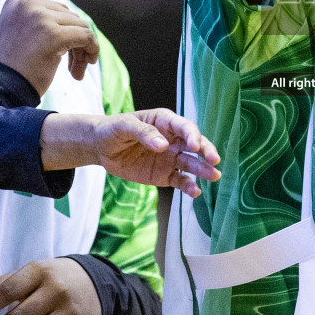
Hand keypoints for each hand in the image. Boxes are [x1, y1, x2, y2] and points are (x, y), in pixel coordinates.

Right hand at [0, 0, 99, 95]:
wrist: (2, 89)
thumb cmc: (14, 66)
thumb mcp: (23, 33)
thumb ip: (44, 21)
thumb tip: (78, 21)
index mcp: (18, 1)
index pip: (56, 10)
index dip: (64, 30)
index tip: (63, 52)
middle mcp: (28, 4)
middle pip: (69, 17)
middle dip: (75, 41)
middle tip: (73, 65)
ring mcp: (41, 18)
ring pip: (80, 26)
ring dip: (82, 49)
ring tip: (76, 70)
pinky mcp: (54, 34)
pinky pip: (86, 36)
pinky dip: (92, 48)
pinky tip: (88, 63)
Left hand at [40, 109, 221, 194]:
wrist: (100, 147)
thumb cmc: (113, 130)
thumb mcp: (124, 126)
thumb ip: (144, 133)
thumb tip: (163, 145)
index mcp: (165, 122)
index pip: (184, 127)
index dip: (192, 135)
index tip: (195, 146)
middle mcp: (173, 140)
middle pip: (195, 145)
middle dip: (206, 151)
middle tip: (214, 160)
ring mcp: (170, 158)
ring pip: (191, 164)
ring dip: (203, 170)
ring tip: (214, 176)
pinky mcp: (164, 175)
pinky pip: (180, 181)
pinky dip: (188, 186)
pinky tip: (195, 192)